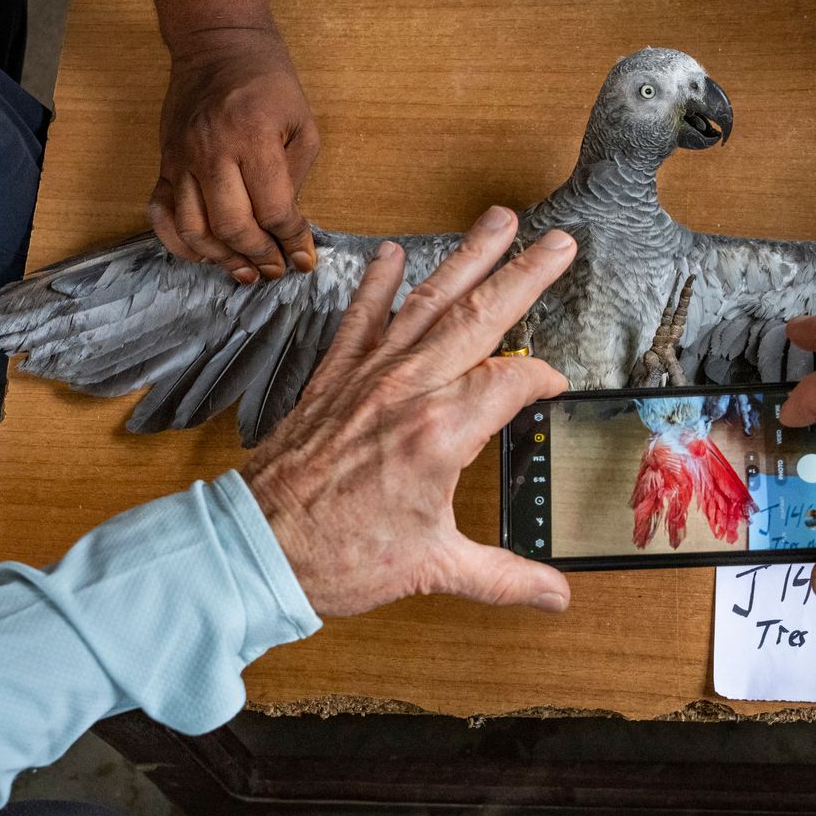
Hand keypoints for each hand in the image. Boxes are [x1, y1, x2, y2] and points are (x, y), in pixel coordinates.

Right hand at [152, 24, 321, 284]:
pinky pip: (161, 215)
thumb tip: (287, 229)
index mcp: (254, 139)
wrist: (216, 44)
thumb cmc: (268, 84)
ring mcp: (181, 159)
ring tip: (244, 271)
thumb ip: (295, 178)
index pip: (274, 209)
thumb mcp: (301, 123)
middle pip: (231, 226)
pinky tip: (204, 255)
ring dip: (221, 259)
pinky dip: (180, 243)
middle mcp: (212, 152)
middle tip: (275, 269)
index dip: (292, 241)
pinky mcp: (164, 162)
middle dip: (258, 256)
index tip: (304, 258)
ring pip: (194, 228)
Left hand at [241, 206, 577, 617]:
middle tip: (559, 240)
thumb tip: (554, 595)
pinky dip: (379, 285)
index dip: (543, 380)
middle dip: (525, 274)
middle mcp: (406, 391)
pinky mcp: (333, 379)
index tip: (555, 387)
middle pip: (480, 317)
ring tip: (498, 220)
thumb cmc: (337, 558)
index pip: (512, 382)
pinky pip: (362, 319)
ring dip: (466, 257)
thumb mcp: (433, 569)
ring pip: (428, 303)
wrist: (256, 549)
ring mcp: (368, 378)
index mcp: (439, 434)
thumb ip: (502, 576)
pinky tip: (396, 255)